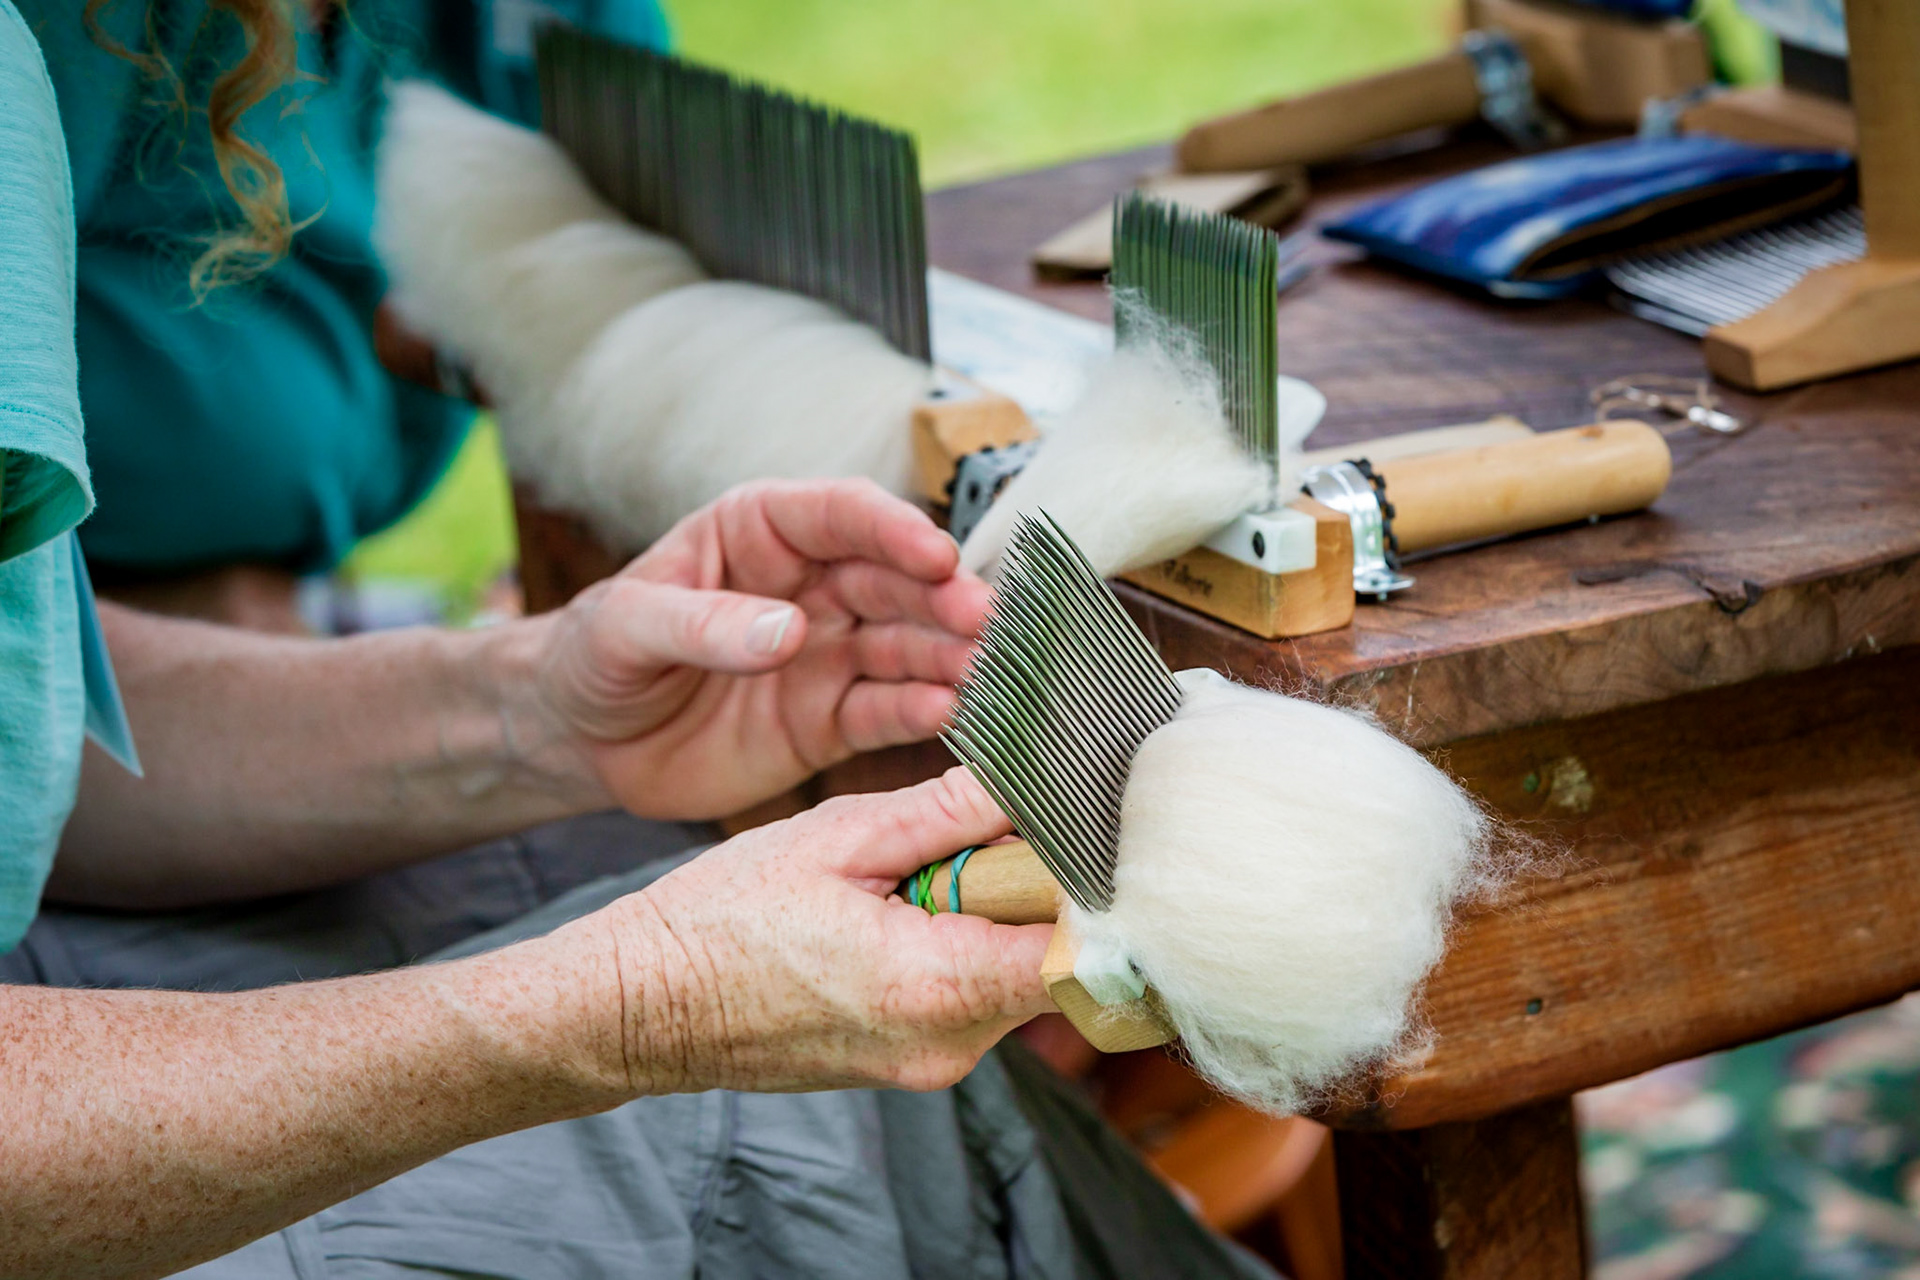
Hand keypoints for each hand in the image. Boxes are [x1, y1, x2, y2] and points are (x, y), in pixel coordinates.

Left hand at [534, 479, 991, 819]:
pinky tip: (950, 716)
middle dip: (943, 598)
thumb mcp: (625, 628)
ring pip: (906, 646)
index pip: (843, 514)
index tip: (935, 557)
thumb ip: (701, 625)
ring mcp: (828, 653)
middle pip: (895, 581)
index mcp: (763, 532)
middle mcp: (812, 586)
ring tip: (985, 674)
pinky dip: (921, 714)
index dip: (894, 531)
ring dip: (949, 657)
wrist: (581, 740)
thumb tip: (788, 632)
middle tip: (983, 621)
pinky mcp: (830, 721)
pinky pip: (886, 712)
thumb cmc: (595, 657)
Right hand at [561, 767, 1053, 1094]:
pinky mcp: (911, 1061)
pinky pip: (970, 996)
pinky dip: (959, 946)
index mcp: (936, 987)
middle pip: (1052, 962)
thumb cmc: (720, 920)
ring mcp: (930, 1063)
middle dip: (1030, 891)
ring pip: (1013, 978)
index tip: (1075, 837)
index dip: (1091, 892)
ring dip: (990, 917)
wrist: (642, 1006)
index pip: (1077, 955)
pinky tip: (899, 910)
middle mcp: (948, 1045)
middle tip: (971, 837)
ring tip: (917, 873)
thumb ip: (945, 813)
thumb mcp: (836, 838)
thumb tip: (1028, 781)